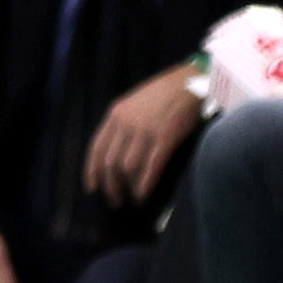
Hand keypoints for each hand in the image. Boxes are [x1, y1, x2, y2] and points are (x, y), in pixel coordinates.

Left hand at [85, 71, 202, 203]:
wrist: (191, 81)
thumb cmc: (165, 93)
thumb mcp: (135, 103)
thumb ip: (124, 123)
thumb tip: (117, 151)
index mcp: (115, 114)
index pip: (96, 148)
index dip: (92, 171)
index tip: (92, 188)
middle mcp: (126, 123)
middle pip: (110, 162)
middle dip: (110, 186)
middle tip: (115, 201)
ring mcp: (145, 131)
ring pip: (127, 168)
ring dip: (128, 188)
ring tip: (132, 200)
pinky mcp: (165, 137)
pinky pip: (150, 167)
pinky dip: (144, 184)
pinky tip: (143, 195)